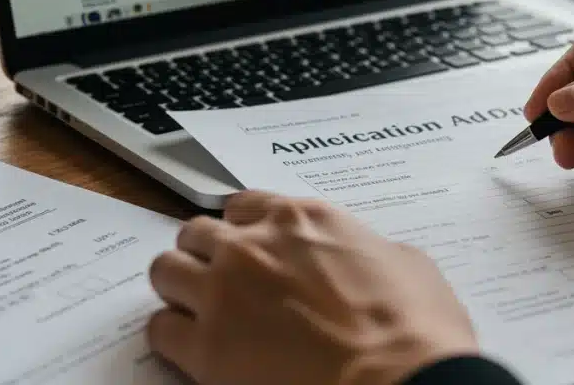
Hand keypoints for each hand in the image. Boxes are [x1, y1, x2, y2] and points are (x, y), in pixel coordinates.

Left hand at [147, 192, 477, 384]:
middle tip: (222, 280)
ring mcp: (222, 294)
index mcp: (302, 219)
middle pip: (196, 234)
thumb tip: (359, 259)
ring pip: (165, 272)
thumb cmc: (413, 327)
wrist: (397, 381)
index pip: (244, 206)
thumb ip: (362, 248)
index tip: (250, 246)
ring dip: (180, 288)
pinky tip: (196, 349)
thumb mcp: (404, 261)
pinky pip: (160, 329)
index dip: (245, 229)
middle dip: (205, 254)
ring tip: (200, 311)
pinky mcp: (205, 348)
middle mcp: (253, 247)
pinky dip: (173, 336)